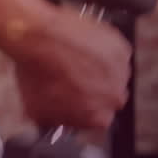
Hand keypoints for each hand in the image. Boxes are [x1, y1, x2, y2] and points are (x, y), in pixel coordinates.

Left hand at [11, 3, 131, 132]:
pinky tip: (81, 47)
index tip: (71, 99)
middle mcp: (115, 98)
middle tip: (70, 77)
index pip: (94, 119)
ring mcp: (121, 73)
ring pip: (111, 75)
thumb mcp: (36, 108)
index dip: (80, 108)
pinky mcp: (121, 49)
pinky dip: (101, 50)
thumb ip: (52, 120)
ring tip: (73, 59)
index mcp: (97, 118)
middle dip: (90, 89)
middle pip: (105, 97)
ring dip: (96, 69)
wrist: (42, 37)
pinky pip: (112, 53)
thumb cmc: (38, 70)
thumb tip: (52, 120)